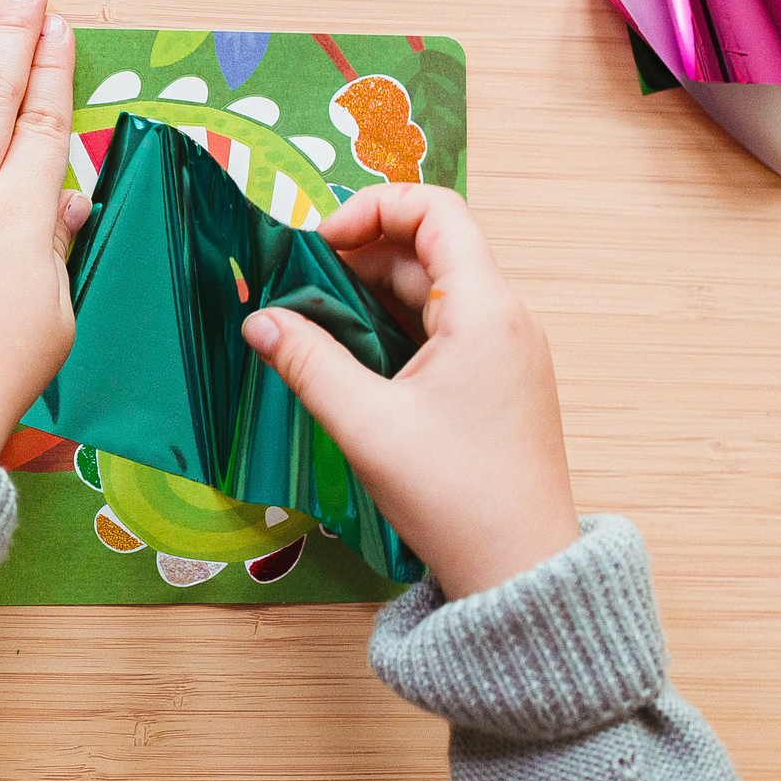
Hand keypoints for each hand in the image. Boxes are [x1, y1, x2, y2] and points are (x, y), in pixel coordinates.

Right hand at [241, 186, 577, 598]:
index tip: (319, 242)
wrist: (521, 572)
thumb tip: (259, 321)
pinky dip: (394, 329)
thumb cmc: (456, 498)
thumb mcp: (366, 425)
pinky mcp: (499, 385)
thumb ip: (307, 362)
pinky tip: (352, 361)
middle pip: (429, 250)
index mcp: (485, 311)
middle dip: (358, 257)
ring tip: (314, 324)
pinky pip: (444, 330)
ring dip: (371, 296)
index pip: (435, 210)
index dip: (372, 208)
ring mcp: (506, 353)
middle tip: (297, 288)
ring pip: (433, 293)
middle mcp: (505, 320)